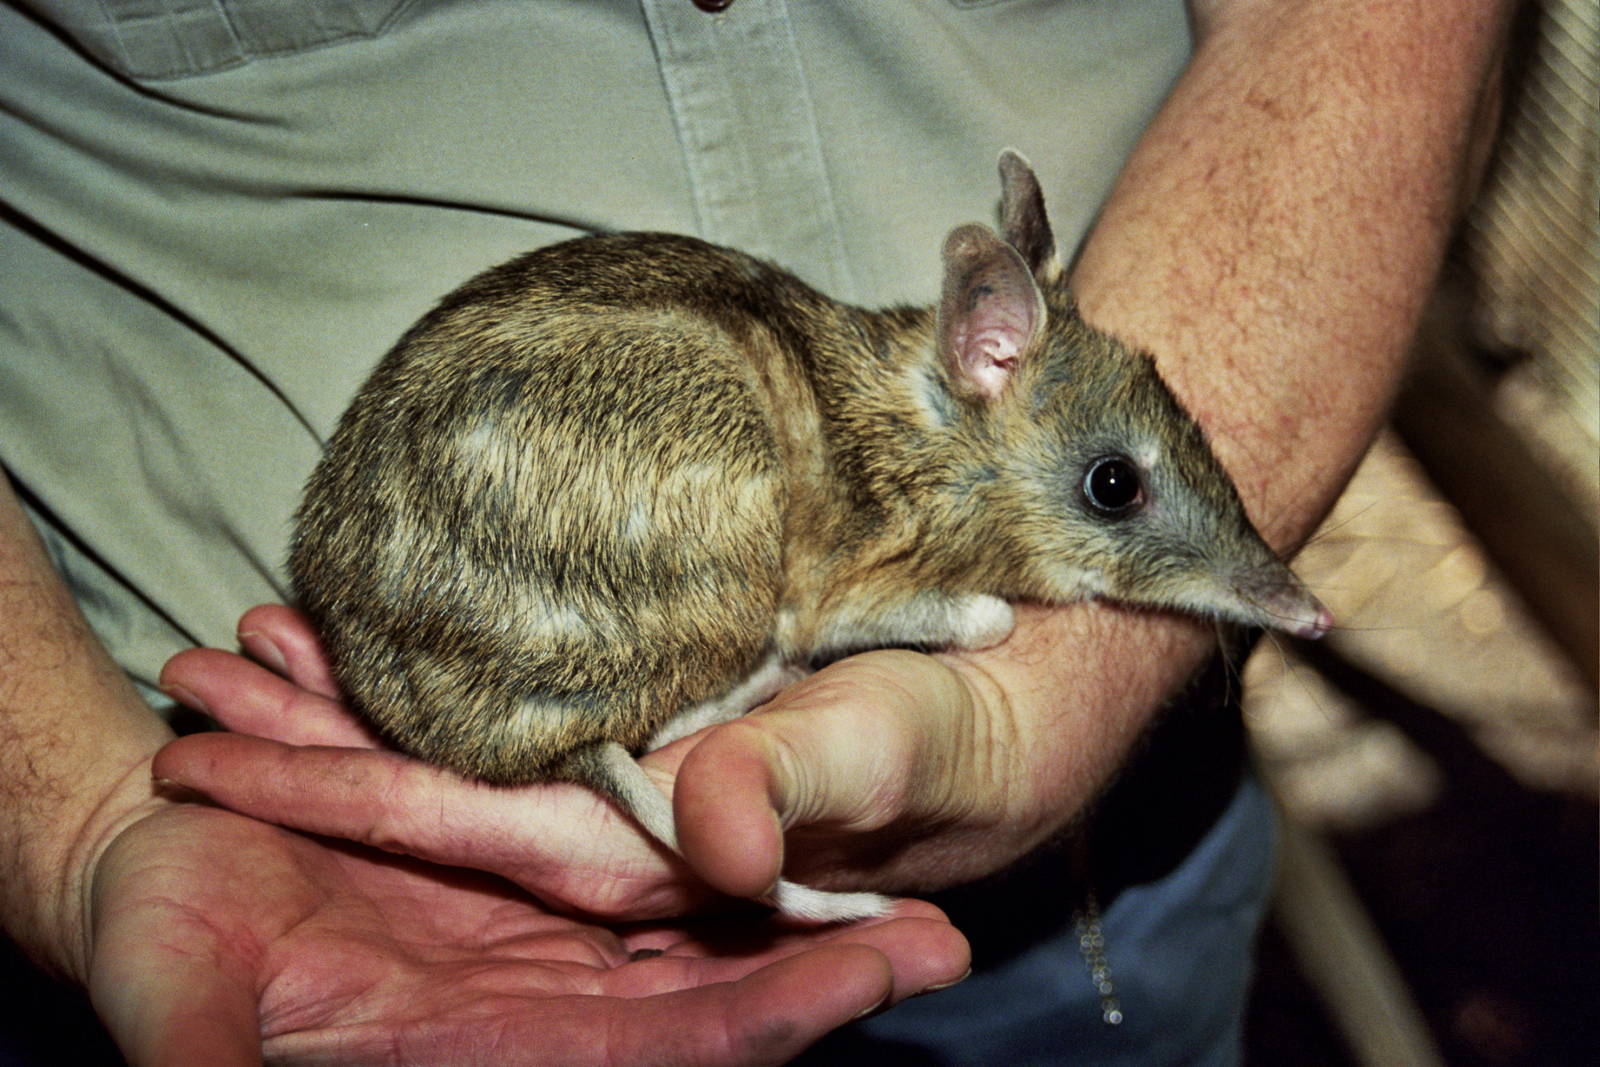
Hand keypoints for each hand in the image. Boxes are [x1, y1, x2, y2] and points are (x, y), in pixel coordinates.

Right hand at [87, 798, 967, 1065]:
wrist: (158, 859)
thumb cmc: (159, 943)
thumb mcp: (176, 1005)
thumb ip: (210, 1057)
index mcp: (490, 1046)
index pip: (665, 1045)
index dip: (772, 1017)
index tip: (884, 979)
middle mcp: (544, 996)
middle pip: (717, 983)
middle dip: (824, 961)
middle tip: (945, 933)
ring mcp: (549, 929)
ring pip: (700, 916)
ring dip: (794, 894)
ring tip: (907, 861)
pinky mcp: (536, 864)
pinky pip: (644, 852)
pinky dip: (718, 835)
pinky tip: (782, 805)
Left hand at [157, 603, 1211, 909]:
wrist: (1056, 664)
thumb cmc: (1001, 715)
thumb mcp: (919, 744)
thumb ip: (811, 786)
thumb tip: (704, 831)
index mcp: (693, 858)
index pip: (491, 838)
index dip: (358, 793)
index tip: (227, 753)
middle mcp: (656, 829)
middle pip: (462, 798)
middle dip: (328, 752)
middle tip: (203, 686)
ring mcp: (663, 770)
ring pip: (491, 744)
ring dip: (377, 703)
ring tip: (255, 647)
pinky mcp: (683, 714)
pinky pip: (544, 690)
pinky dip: (464, 656)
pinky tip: (397, 614)